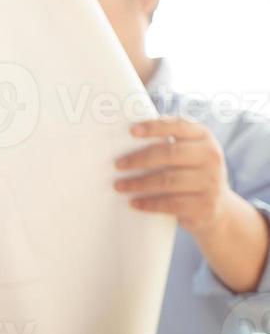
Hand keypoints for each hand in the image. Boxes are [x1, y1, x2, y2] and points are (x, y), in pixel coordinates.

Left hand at [115, 117, 240, 236]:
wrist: (217, 207)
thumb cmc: (190, 175)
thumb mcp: (188, 155)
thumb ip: (167, 145)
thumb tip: (125, 142)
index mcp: (204, 137)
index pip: (179, 126)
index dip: (155, 127)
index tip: (131, 131)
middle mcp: (211, 156)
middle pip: (170, 153)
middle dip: (139, 159)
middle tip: (118, 165)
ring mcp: (210, 181)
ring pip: (168, 180)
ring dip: (139, 183)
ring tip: (119, 185)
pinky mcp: (204, 205)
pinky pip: (171, 204)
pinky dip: (149, 203)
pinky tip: (134, 203)